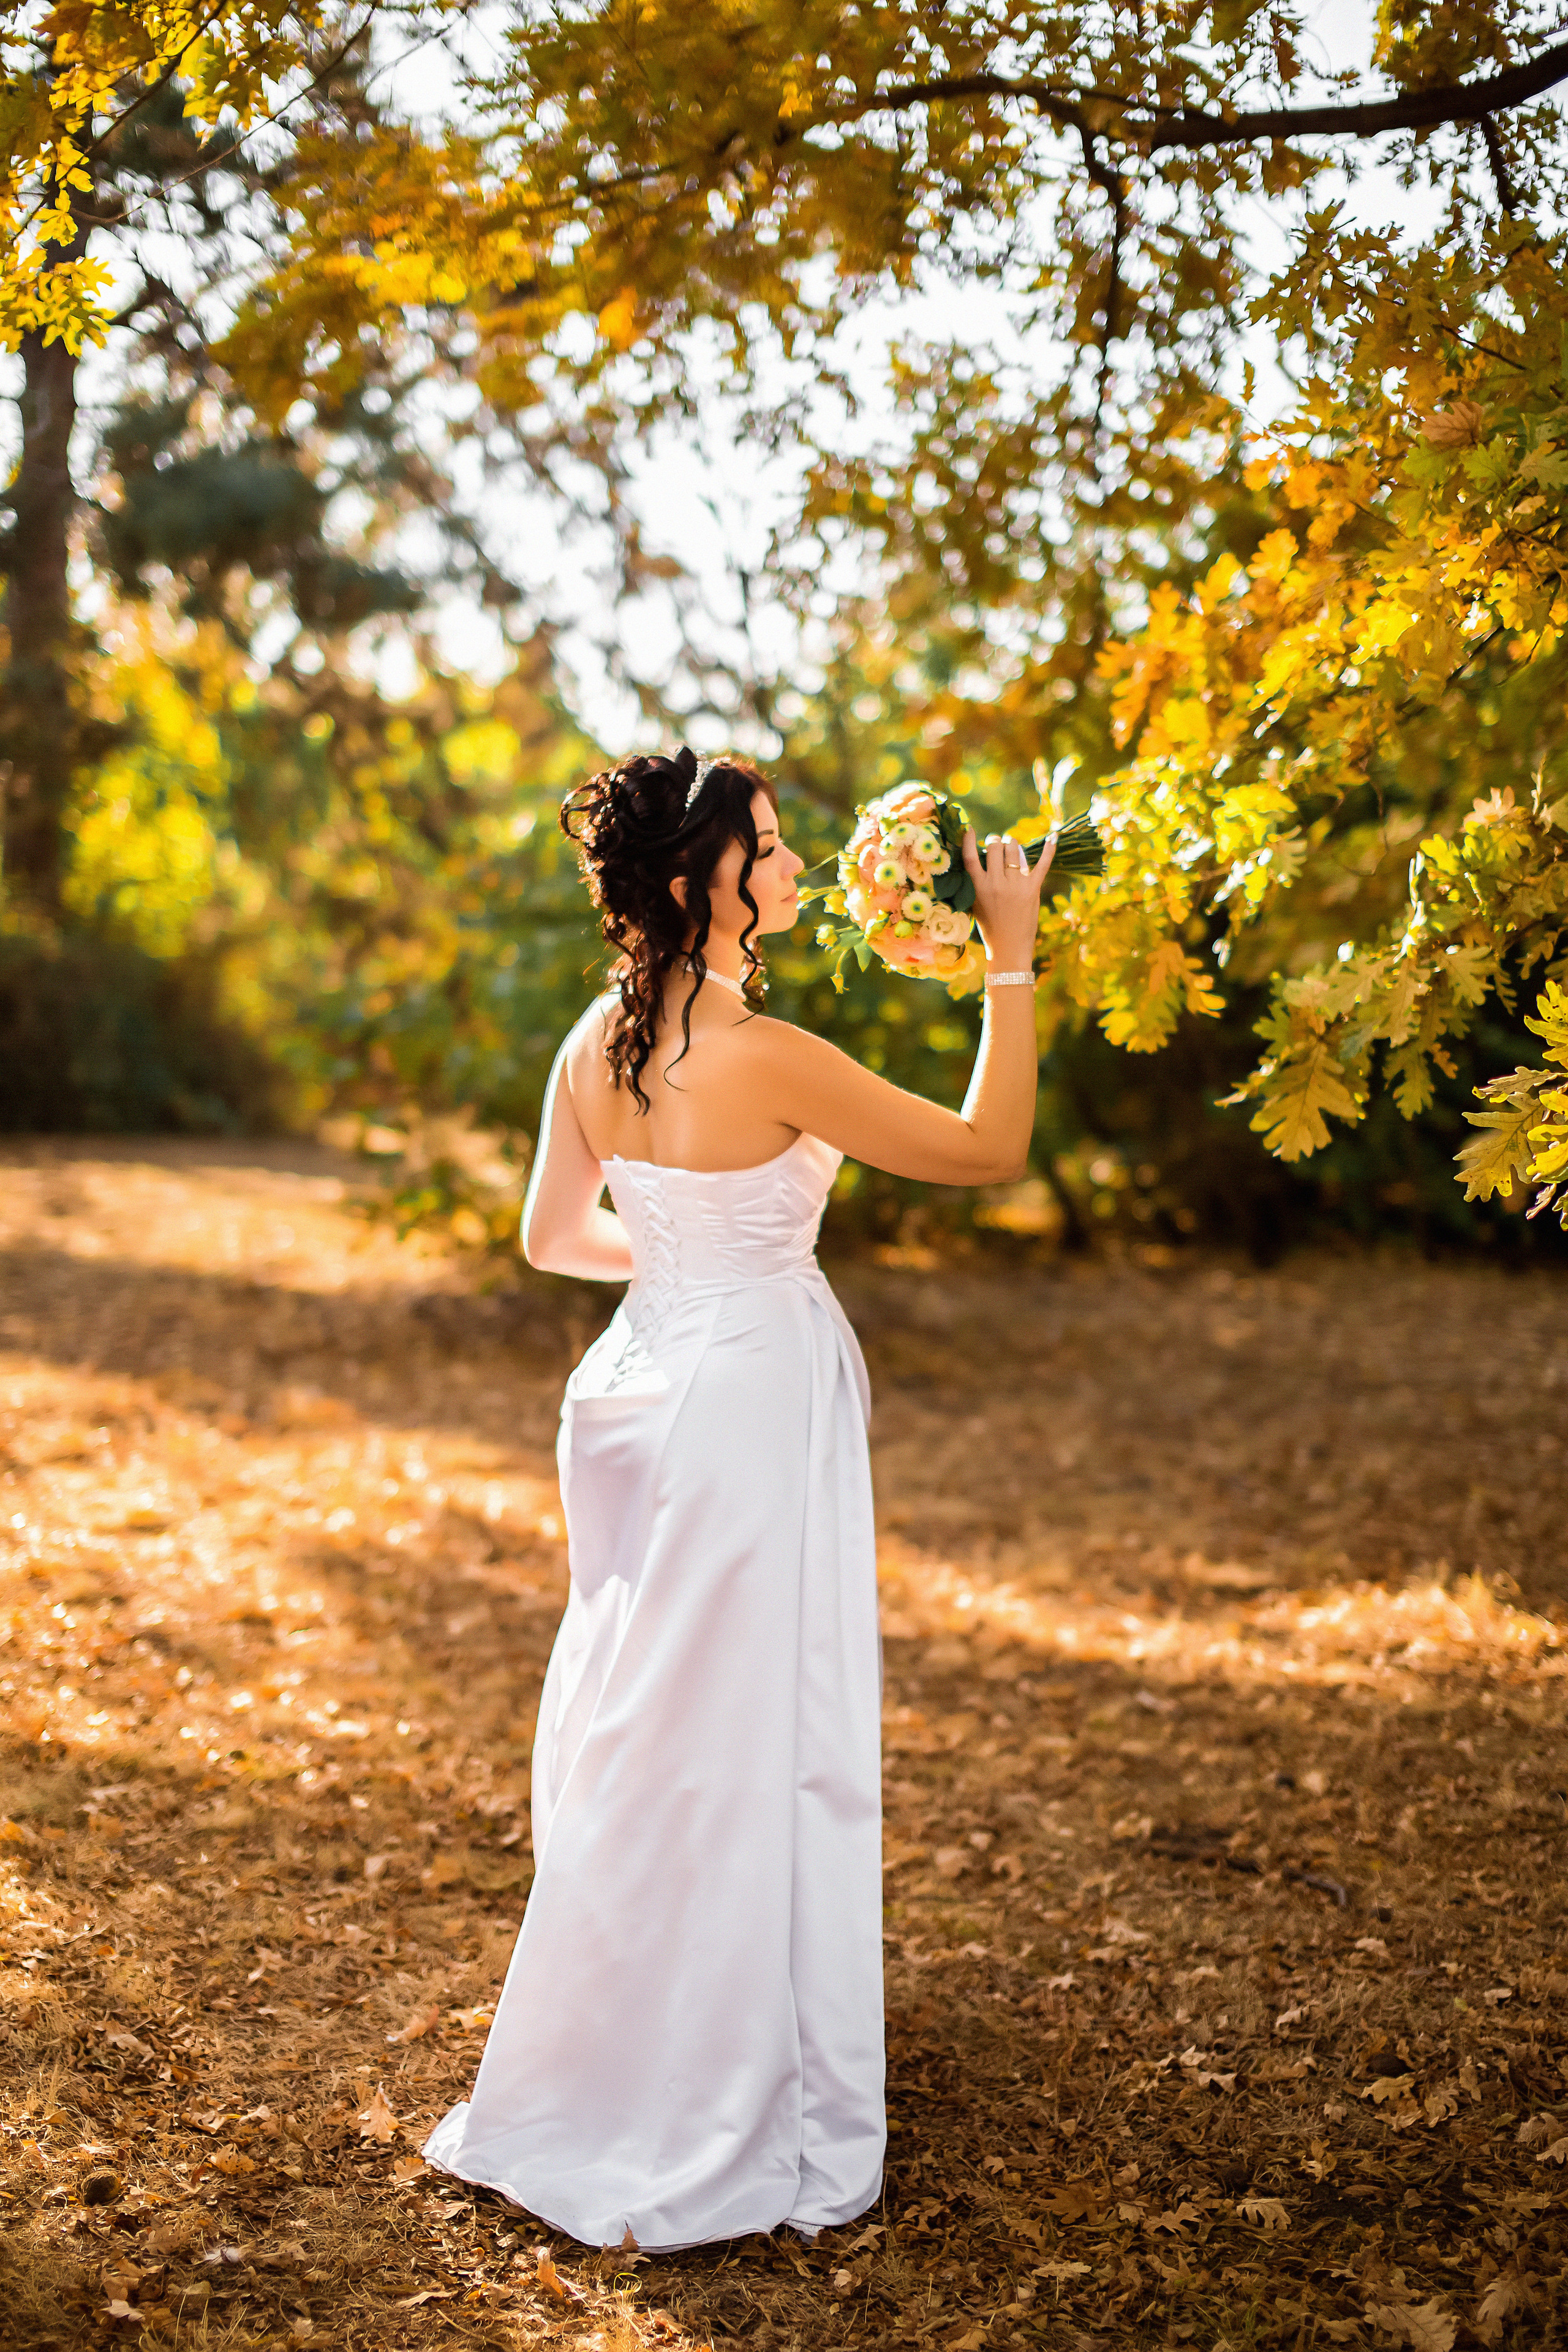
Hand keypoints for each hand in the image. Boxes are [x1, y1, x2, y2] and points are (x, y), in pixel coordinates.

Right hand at [962, 824, 1056, 968]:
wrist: (1008, 948)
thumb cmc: (989, 927)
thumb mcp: (976, 903)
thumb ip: (978, 881)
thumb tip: (984, 856)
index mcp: (978, 887)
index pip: (971, 856)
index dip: (969, 839)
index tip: (969, 829)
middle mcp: (996, 883)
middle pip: (995, 847)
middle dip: (996, 842)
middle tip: (997, 844)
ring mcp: (1016, 885)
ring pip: (1014, 850)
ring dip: (1012, 845)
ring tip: (1012, 847)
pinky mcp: (1032, 889)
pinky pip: (1042, 864)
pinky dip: (1049, 850)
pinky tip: (1054, 837)